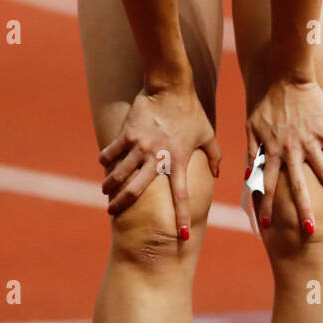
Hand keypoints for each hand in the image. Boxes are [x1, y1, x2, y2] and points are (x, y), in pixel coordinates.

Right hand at [98, 80, 222, 238]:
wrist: (171, 87)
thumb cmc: (191, 111)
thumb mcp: (208, 134)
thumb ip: (214, 155)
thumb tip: (218, 173)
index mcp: (179, 160)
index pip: (181, 195)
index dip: (182, 216)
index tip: (181, 236)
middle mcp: (158, 157)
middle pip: (137, 190)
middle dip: (123, 204)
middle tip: (113, 213)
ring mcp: (140, 146)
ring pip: (120, 173)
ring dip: (110, 185)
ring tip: (106, 192)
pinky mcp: (127, 134)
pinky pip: (112, 152)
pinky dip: (106, 160)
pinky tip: (104, 166)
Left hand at [248, 78, 322, 238]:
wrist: (286, 76)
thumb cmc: (267, 103)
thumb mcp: (252, 128)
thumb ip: (253, 153)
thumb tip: (248, 176)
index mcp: (273, 152)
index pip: (267, 185)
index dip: (266, 205)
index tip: (266, 226)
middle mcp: (292, 151)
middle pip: (299, 186)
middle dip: (304, 210)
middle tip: (309, 232)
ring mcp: (310, 141)